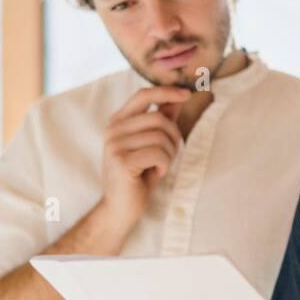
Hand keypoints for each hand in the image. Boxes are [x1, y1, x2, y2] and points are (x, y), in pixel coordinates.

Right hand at [98, 86, 191, 234]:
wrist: (121, 208)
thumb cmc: (139, 176)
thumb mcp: (152, 145)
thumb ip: (161, 121)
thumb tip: (177, 98)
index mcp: (118, 121)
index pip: (143, 95)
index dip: (166, 92)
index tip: (187, 94)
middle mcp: (113, 130)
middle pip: (158, 118)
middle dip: (173, 137)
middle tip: (169, 155)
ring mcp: (115, 145)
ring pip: (160, 137)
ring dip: (169, 154)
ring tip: (159, 166)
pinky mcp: (122, 161)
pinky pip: (158, 153)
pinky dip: (165, 165)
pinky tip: (155, 173)